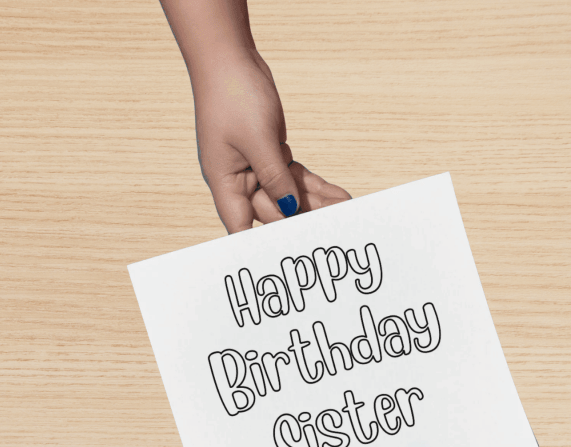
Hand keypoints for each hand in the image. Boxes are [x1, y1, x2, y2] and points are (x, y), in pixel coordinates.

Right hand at [191, 49, 350, 232]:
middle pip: (273, 212)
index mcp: (225, 183)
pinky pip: (295, 177)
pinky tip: (338, 197)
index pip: (240, 228)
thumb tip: (290, 210)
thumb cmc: (232, 96)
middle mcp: (239, 181)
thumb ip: (275, 178)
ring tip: (346, 215)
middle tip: (335, 232)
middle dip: (303, 222)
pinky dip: (315, 186)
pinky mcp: (271, 154)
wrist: (229, 60)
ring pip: (290, 195)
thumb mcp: (258, 140)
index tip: (284, 262)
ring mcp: (255, 168)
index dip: (259, 248)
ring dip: (317, 205)